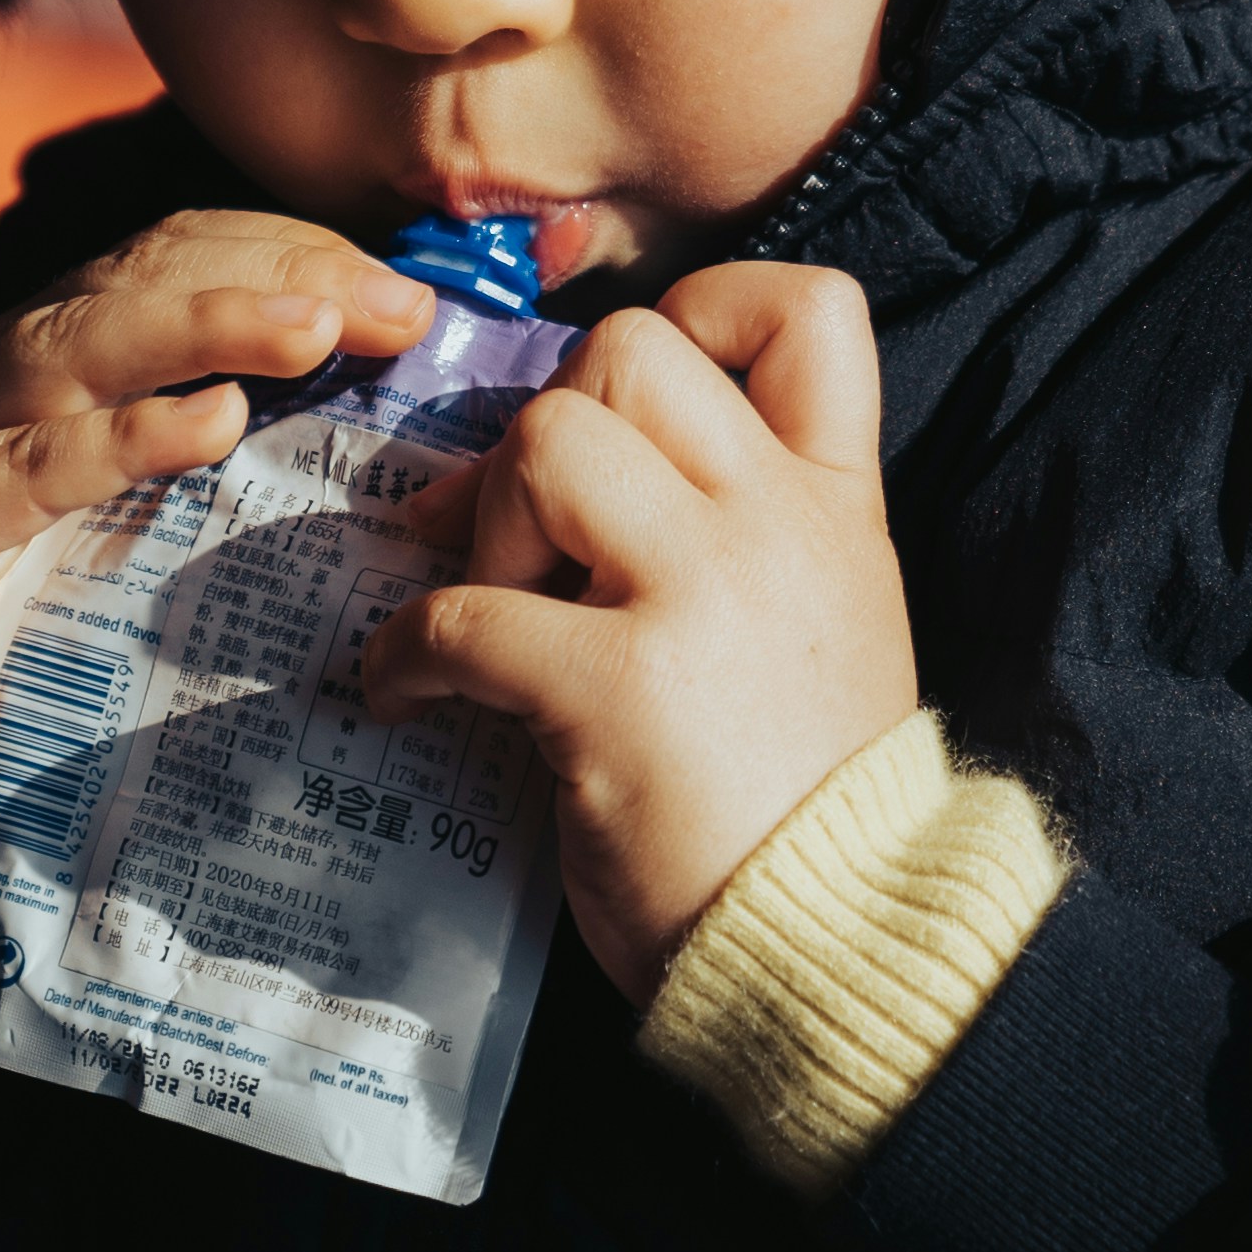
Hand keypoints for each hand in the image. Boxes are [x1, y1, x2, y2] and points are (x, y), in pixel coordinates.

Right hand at [0, 211, 437, 842]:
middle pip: (141, 278)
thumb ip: (235, 478)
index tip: (406, 296)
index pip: (178, 256)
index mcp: (57, 355)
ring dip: (208, 323)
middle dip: (276, 275)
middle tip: (396, 307)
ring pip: (81, 344)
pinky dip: (121, 439)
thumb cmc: (31, 651)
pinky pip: (25, 471)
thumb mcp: (147, 541)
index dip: (291, 255)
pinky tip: (211, 424)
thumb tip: (391, 448)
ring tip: (318, 328)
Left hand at [360, 264, 917, 997]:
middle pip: (628, 350)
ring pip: (547, 439)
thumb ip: (739, 528)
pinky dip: (407, 652)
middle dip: (552, 424)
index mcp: (837, 504)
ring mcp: (697, 598)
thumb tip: (552, 469)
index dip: (706, 310)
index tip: (639, 391)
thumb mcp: (826, 620)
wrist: (845, 942)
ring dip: (489, 522)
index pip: (812, 309)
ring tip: (497, 609)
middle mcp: (774, 524)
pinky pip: (461, 612)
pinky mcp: (611, 689)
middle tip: (534, 535)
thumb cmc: (808, 795)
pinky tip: (411, 696)